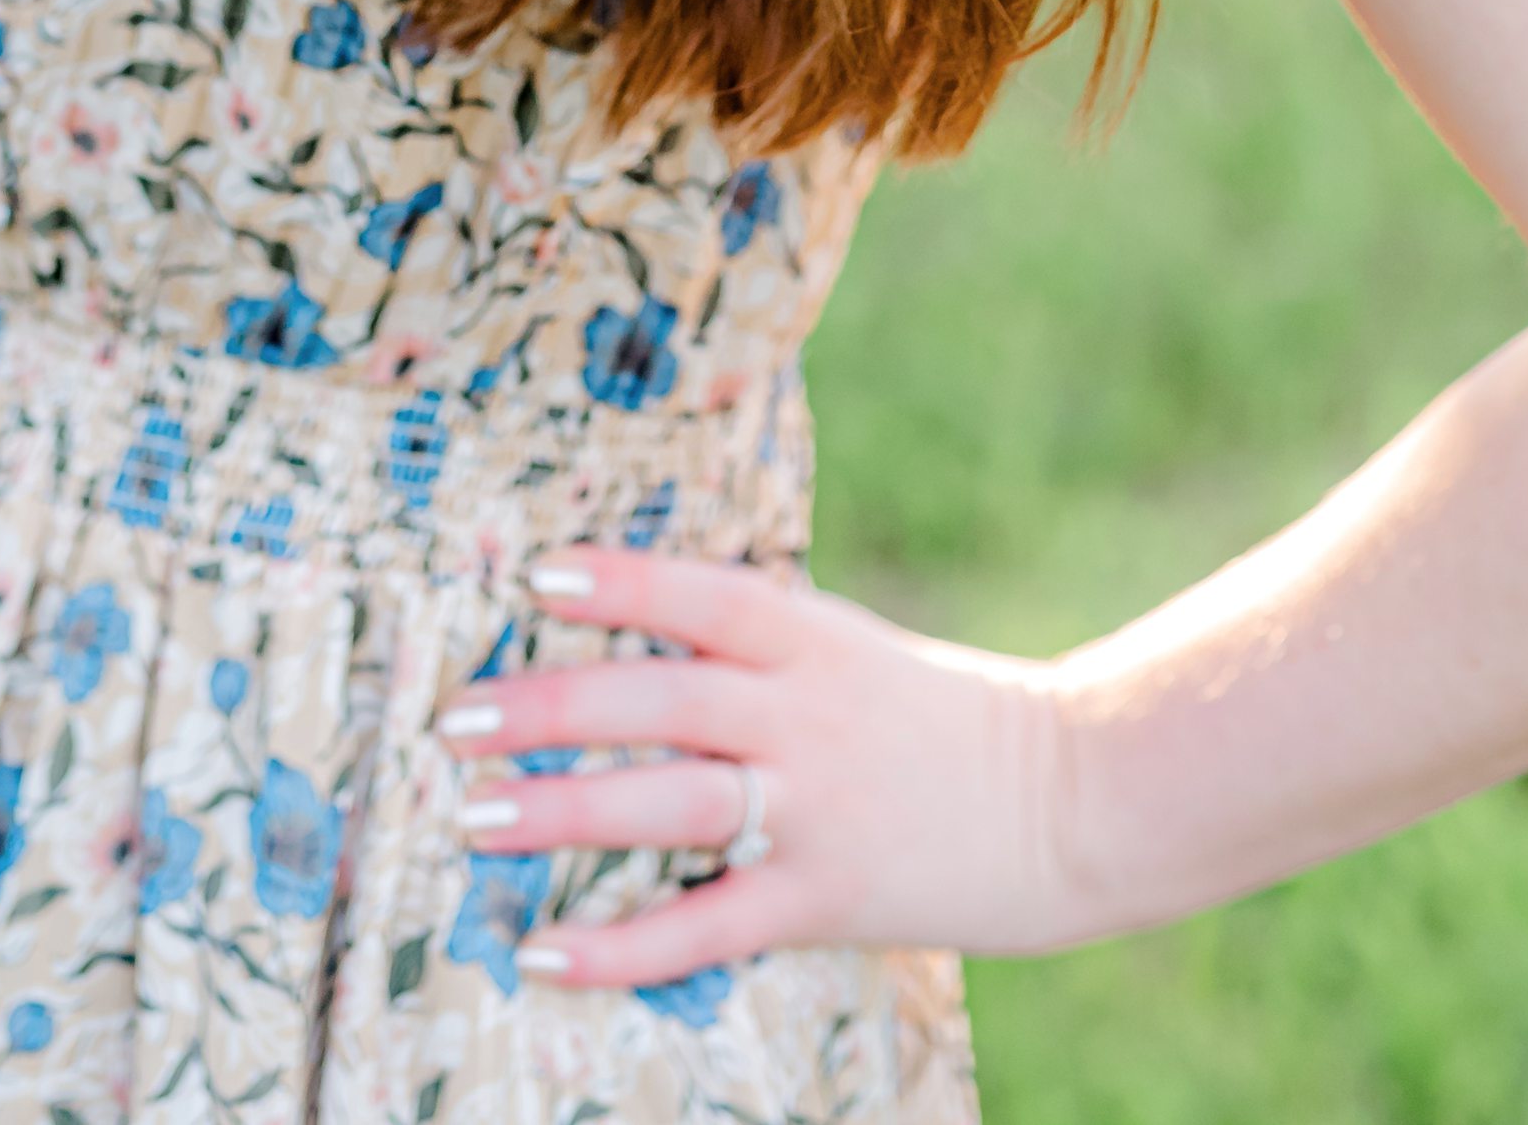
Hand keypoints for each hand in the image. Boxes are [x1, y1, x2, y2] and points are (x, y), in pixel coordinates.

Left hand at [438, 546, 1081, 988]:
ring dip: (563, 810)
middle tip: (458, 716)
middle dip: (551, 706)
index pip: (702, 596)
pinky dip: (620, 944)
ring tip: (475, 816)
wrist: (1070, 799)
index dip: (621, 583)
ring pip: (668, 806)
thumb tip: (640, 622)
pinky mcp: (824, 897)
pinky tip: (547, 950)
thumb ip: (760, 642)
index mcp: (813, 639)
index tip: (536, 577)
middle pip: (661, 701)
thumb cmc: (940, 718)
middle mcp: (804, 715)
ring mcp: (814, 808)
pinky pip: (704, 925)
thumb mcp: (851, 651)